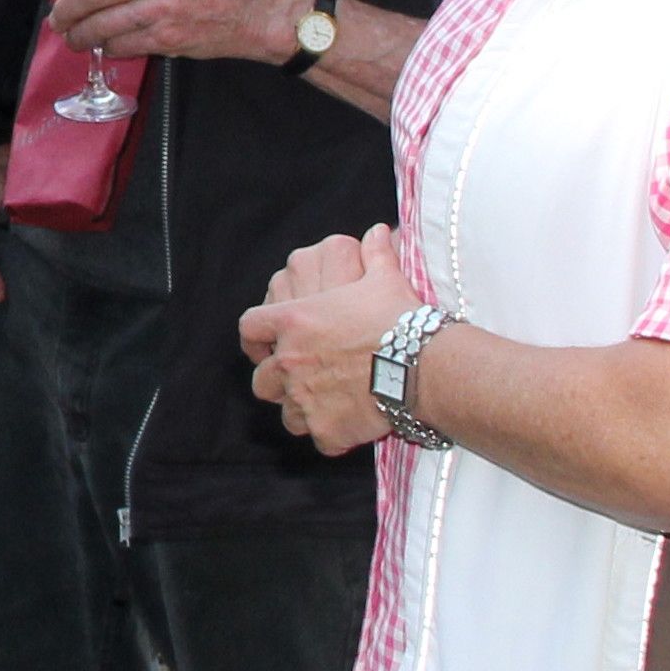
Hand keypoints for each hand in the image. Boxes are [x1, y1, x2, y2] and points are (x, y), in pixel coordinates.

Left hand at [48, 0, 312, 65]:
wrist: (260, 10)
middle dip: (67, 9)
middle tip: (57, 17)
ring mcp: (165, 6)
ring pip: (102, 23)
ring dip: (79, 33)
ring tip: (72, 36)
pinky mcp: (169, 38)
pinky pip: (122, 44)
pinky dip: (108, 47)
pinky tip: (104, 45)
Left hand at [238, 225, 417, 454]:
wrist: (420, 363)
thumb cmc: (398, 318)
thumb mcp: (384, 278)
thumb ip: (375, 254)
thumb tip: (379, 232)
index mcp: (294, 323)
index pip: (249, 328)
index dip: (252, 339)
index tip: (259, 345)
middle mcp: (290, 362)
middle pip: (261, 381)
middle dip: (276, 383)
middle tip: (299, 381)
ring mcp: (304, 399)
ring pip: (286, 415)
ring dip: (301, 411)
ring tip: (324, 407)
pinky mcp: (325, 428)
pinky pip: (318, 438)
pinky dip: (329, 434)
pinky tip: (347, 427)